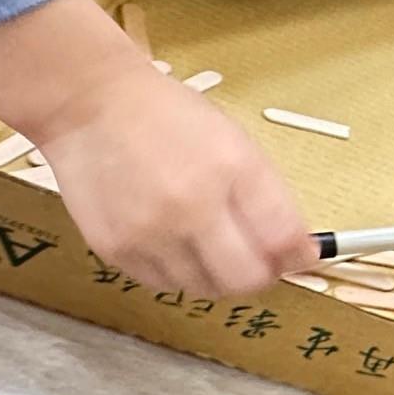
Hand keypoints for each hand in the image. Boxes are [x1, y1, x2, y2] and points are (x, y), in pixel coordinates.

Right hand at [36, 67, 315, 296]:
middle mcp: (190, 206)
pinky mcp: (114, 249)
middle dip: (262, 275)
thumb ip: (272, 199)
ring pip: (205, 288)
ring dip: (219, 276)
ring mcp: (149, 232)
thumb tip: (303, 251)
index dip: (298, 256)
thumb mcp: (237, 143)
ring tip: (211, 244)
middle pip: (246, 278)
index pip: (282, 239)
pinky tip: (176, 242)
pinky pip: (163, 284)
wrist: (90, 106)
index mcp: (232, 170)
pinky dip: (180, 273)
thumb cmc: (170, 119)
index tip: (299, 256)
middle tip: (258, 260)